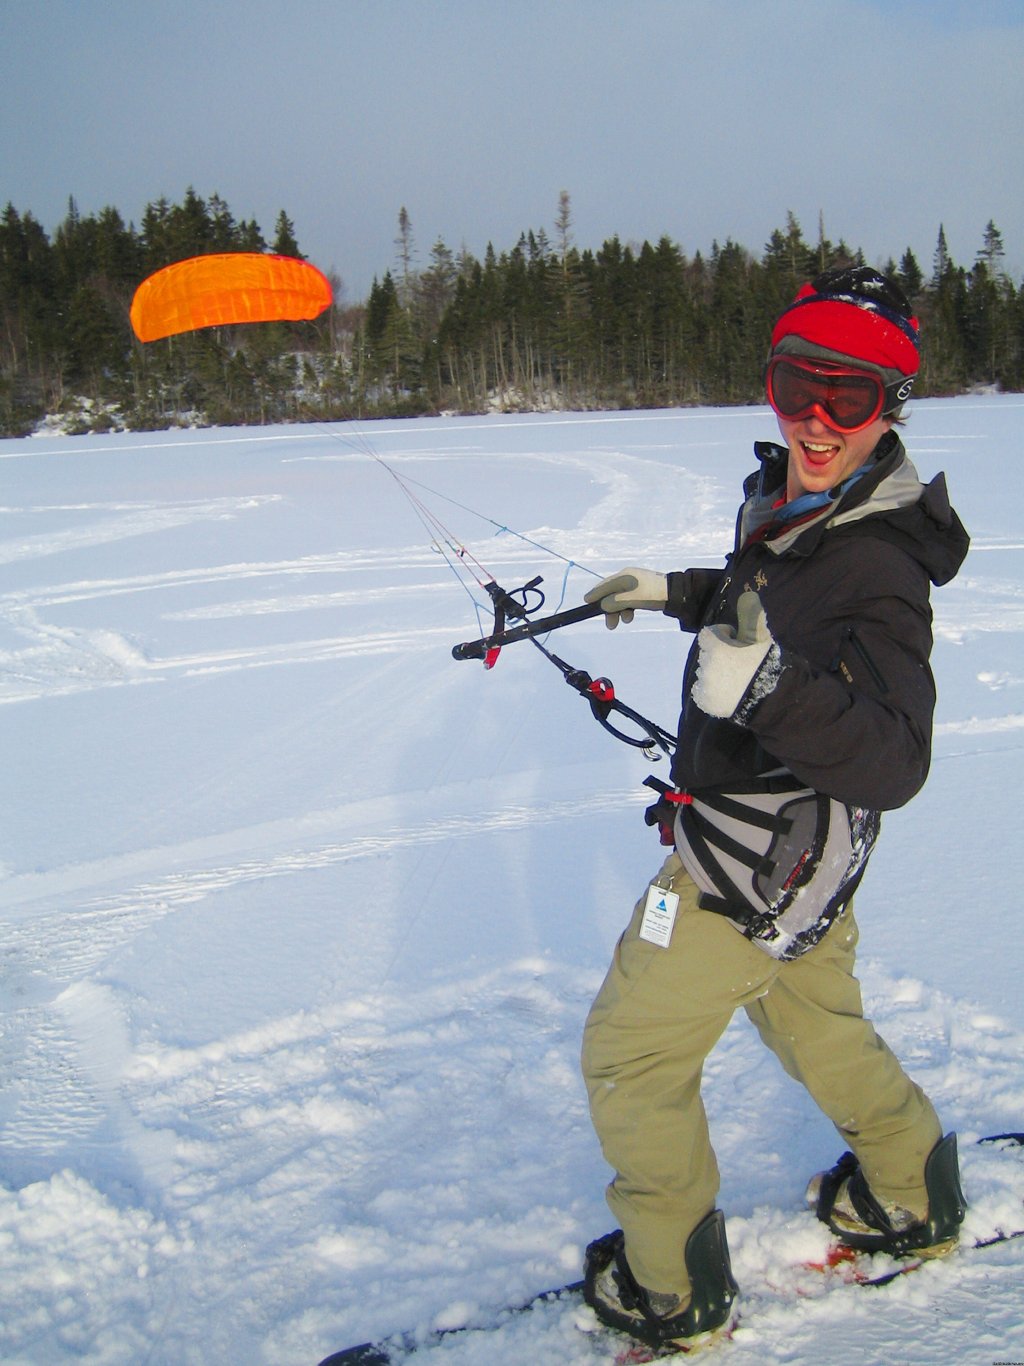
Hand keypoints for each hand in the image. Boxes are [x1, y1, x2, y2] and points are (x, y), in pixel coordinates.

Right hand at [584, 568, 668, 629]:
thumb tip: (602, 606)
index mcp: (624, 576)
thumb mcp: (631, 599)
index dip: (595, 594)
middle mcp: (628, 578)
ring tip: (625, 621)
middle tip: (610, 625)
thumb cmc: (652, 594)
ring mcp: (635, 584)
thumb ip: (614, 602)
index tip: (586, 602)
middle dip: (609, 609)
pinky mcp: (642, 591)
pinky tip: (630, 616)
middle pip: (611, 593)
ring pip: (620, 599)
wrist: (676, 594)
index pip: (604, 585)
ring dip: (619, 611)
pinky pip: (629, 600)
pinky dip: (627, 609)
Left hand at [691, 591, 779, 718]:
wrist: (773, 699)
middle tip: (739, 661)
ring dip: (715, 671)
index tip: (737, 640)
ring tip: (735, 678)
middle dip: (719, 653)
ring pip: (705, 672)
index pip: (709, 634)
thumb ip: (751, 617)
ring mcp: (705, 686)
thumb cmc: (767, 665)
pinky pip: (702, 691)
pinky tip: (727, 690)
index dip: (723, 635)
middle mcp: (705, 666)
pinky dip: (711, 689)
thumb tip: (748, 596)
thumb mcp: (762, 638)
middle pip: (707, 653)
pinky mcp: (705, 702)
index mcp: (716, 648)